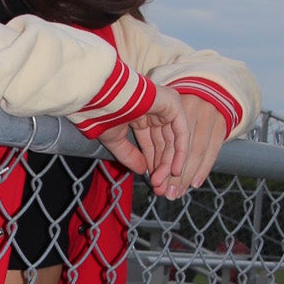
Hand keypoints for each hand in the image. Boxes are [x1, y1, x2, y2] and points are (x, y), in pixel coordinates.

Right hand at [98, 89, 226, 197]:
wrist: (102, 96)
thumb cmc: (102, 113)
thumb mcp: (115, 140)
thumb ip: (130, 155)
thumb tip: (142, 171)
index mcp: (139, 114)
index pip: (151, 142)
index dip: (152, 163)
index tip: (152, 182)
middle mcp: (154, 110)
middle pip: (163, 143)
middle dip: (161, 167)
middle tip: (159, 187)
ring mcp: (165, 106)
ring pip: (172, 140)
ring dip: (168, 164)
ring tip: (162, 183)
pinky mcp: (173, 104)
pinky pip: (180, 132)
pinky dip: (179, 152)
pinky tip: (174, 170)